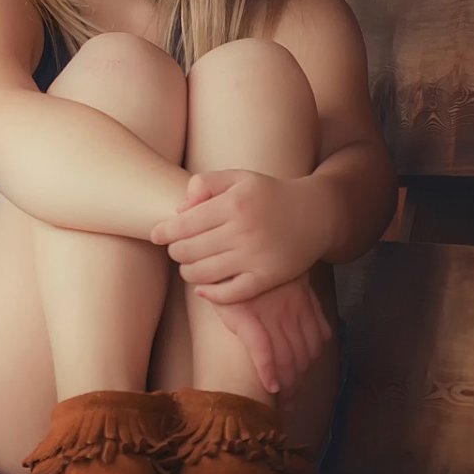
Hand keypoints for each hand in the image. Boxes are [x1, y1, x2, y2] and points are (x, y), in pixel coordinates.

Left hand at [150, 169, 325, 304]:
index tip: (157, 235)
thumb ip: (204, 184)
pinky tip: (203, 288)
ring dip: (187, 272)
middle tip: (177, 250)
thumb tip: (178, 209)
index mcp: (234, 204)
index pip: (182, 225)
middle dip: (175, 252)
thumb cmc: (268, 195)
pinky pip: (230, 294)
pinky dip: (210, 294)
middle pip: (187, 251)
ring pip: (202, 274)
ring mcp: (256, 257)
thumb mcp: (238, 178)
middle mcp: (244, 231)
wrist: (316, 214)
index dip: (163, 232)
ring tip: (189, 266)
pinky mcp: (268, 278)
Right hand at [204, 275, 333, 396]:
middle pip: (301, 359)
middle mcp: (292, 314)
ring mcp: (271, 316)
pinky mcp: (247, 316)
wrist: (235, 244)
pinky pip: (262, 349)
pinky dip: (267, 370)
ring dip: (286, 385)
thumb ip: (309, 307)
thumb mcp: (291, 280)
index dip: (307, 372)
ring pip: (286, 359)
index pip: (313, 348)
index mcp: (303, 306)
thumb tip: (324, 336)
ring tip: (279, 402)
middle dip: (297, 386)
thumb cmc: (258, 264)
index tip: (299, 388)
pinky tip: (269, 386)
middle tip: (288, 405)